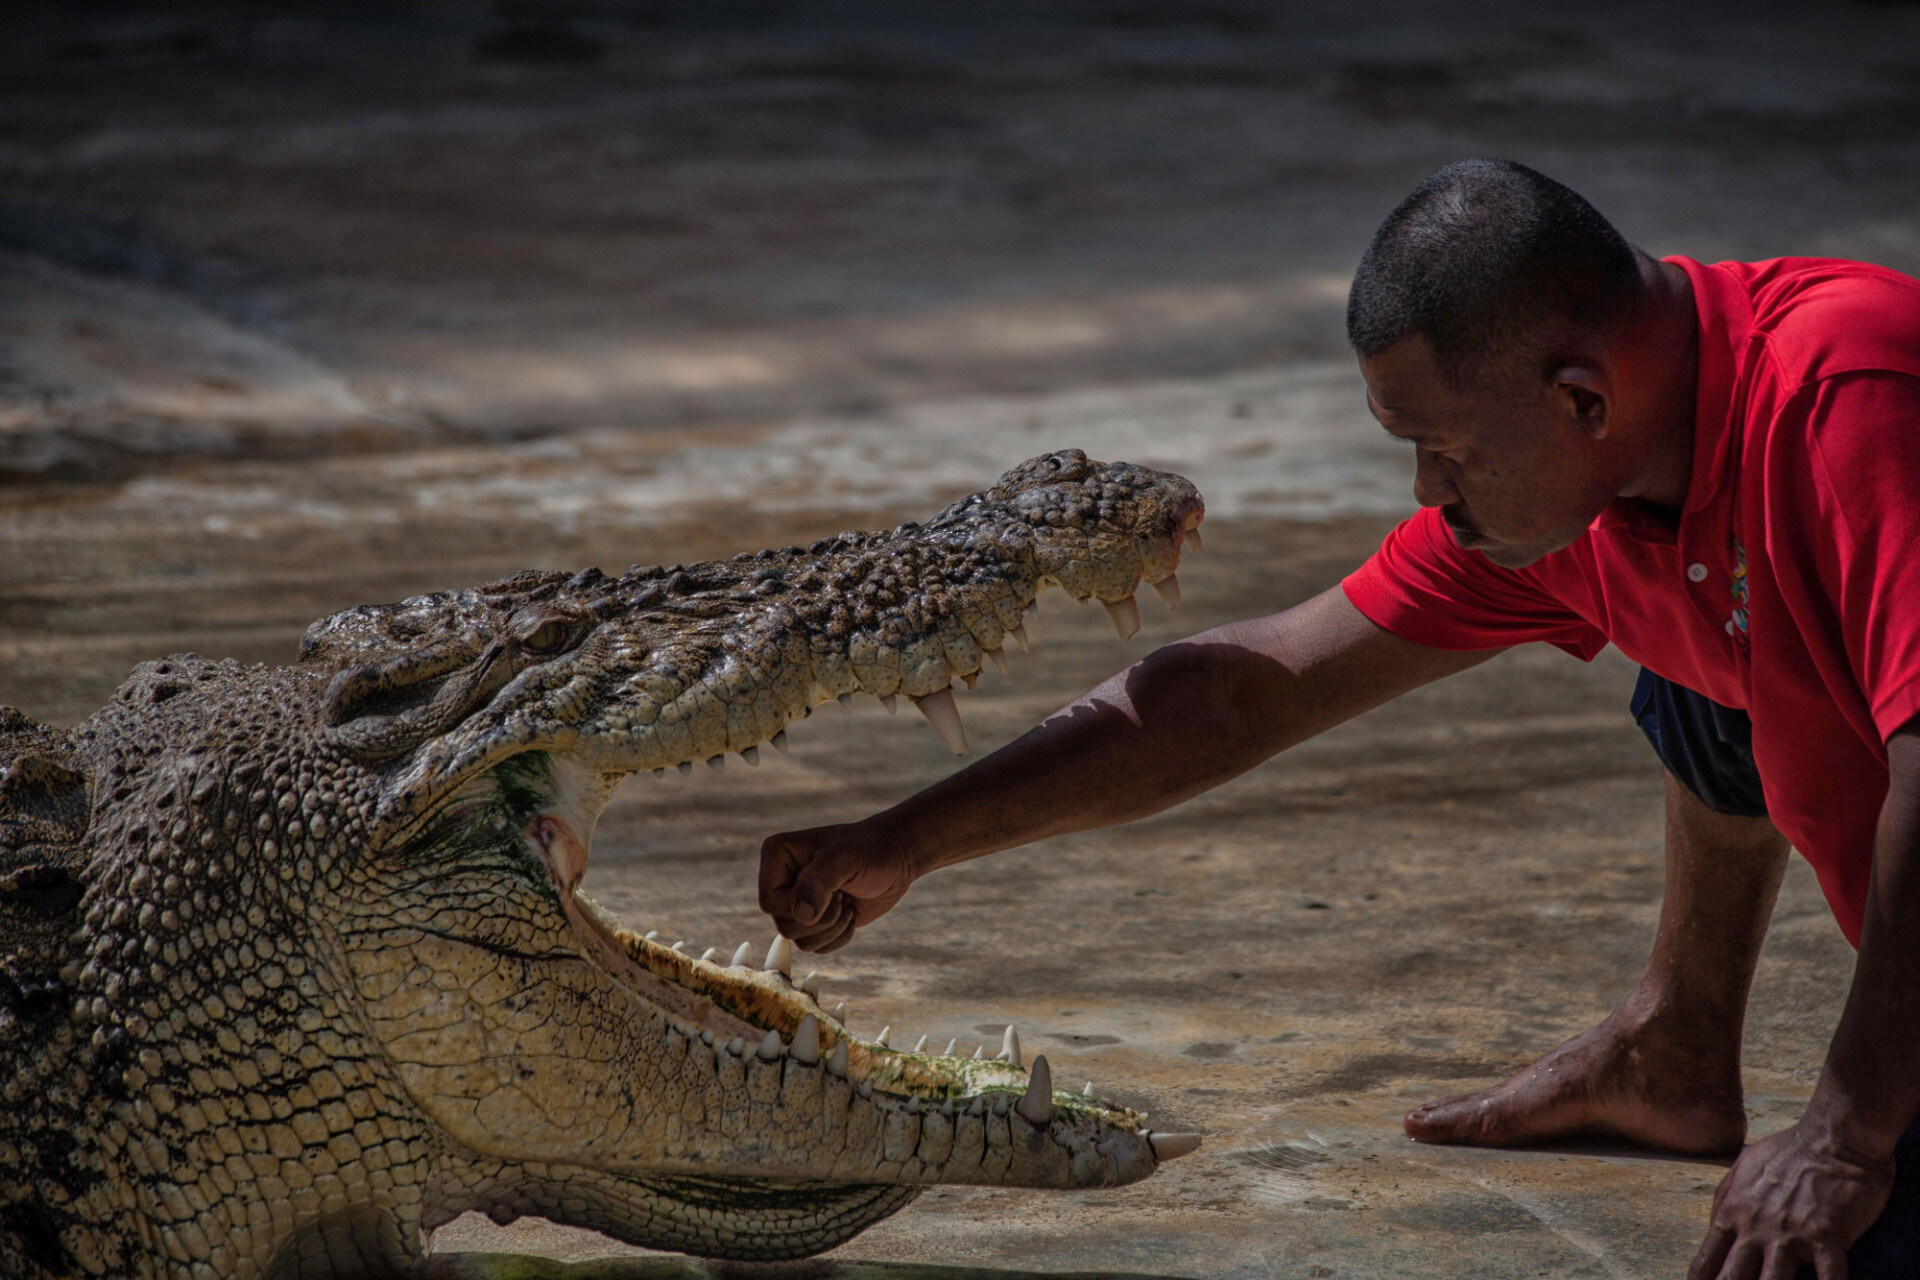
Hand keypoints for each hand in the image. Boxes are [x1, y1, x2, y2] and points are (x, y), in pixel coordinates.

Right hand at [758, 821, 917, 952]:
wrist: (896, 858)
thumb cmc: (870, 849)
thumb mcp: (844, 859)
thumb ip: (818, 883)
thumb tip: (802, 917)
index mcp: (777, 856)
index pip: (769, 903)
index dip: (800, 906)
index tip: (832, 888)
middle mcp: (781, 881)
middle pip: (784, 927)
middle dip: (823, 918)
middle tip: (842, 894)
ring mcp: (796, 903)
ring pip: (800, 942)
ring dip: (832, 928)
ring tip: (847, 901)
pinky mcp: (815, 922)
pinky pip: (816, 948)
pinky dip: (840, 937)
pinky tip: (851, 912)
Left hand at [1688, 1119, 1893, 1279]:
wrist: (1834, 1138)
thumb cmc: (1789, 1150)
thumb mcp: (1742, 1166)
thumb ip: (1725, 1198)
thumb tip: (1712, 1226)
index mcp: (1733, 1213)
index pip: (1706, 1260)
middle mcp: (1756, 1229)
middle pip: (1732, 1279)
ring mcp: (1792, 1236)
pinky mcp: (1828, 1238)